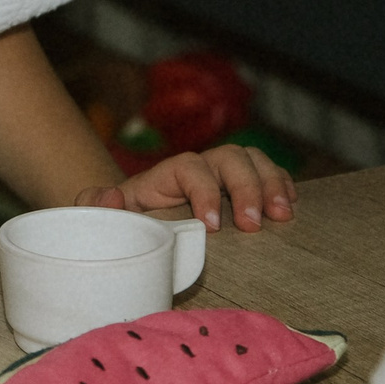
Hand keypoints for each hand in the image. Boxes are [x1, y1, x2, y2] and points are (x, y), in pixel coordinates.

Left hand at [81, 144, 295, 231]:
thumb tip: (109, 195)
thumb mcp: (96, 215)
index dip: (203, 190)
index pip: (187, 166)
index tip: (211, 226)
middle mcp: (195, 171)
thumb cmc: (117, 223)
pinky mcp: (238, 195)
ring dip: (271, 183)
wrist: (129, 226)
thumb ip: (94, 205)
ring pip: (251, 160)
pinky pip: (267, 175)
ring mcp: (220, 180)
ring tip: (282, 216)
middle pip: (227, 157)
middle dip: (245, 186)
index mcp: (162, 177)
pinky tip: (291, 206)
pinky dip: (282, 184)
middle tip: (255, 224)